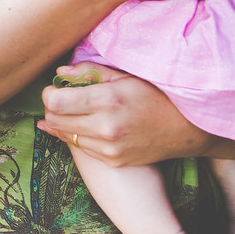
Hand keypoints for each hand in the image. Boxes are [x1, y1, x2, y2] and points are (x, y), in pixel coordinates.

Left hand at [39, 63, 213, 165]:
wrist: (185, 129)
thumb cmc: (154, 95)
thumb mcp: (123, 76)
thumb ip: (88, 72)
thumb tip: (59, 73)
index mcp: (107, 101)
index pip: (56, 102)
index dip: (49, 94)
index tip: (55, 88)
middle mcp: (105, 127)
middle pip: (54, 120)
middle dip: (51, 108)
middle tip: (61, 99)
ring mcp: (109, 148)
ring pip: (64, 135)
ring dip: (62, 122)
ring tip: (75, 111)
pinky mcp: (112, 160)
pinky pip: (80, 147)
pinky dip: (76, 135)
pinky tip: (86, 125)